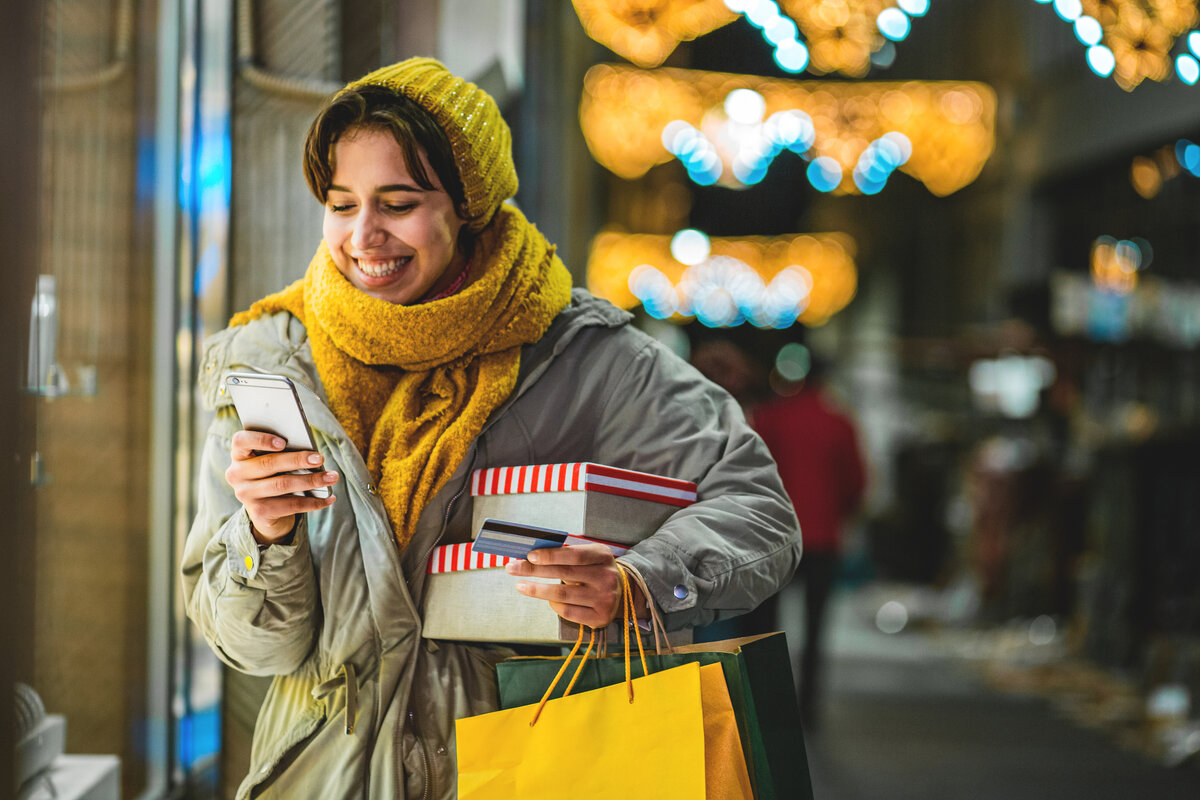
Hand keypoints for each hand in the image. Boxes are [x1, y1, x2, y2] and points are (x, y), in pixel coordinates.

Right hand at [225, 430, 337, 543]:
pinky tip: (329, 498)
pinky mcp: (259, 513)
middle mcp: (237, 474)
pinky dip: (314, 502)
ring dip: (311, 481)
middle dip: (298, 460)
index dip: (261, 440)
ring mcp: (246, 495)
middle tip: (320, 458)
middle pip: (269, 463)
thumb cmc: (273, 474)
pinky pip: (291, 505)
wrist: (265, 511)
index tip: (283, 441)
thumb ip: (282, 451)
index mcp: (239, 454)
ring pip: (282, 485)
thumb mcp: (272, 460)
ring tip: (331, 477)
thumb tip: (310, 451)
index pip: (241, 441)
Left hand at [506, 544, 640, 628]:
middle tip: (512, 568)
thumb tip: (533, 554)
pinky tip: (547, 599)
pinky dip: (554, 605)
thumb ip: (567, 553)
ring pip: (562, 595)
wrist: (622, 592)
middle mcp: (606, 577)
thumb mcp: (589, 555)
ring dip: (537, 590)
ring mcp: (604, 599)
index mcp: (603, 556)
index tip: (530, 555)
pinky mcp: (600, 617)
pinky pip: (568, 612)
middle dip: (534, 570)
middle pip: (563, 574)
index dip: (551, 555)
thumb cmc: (594, 569)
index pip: (574, 555)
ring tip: (520, 586)